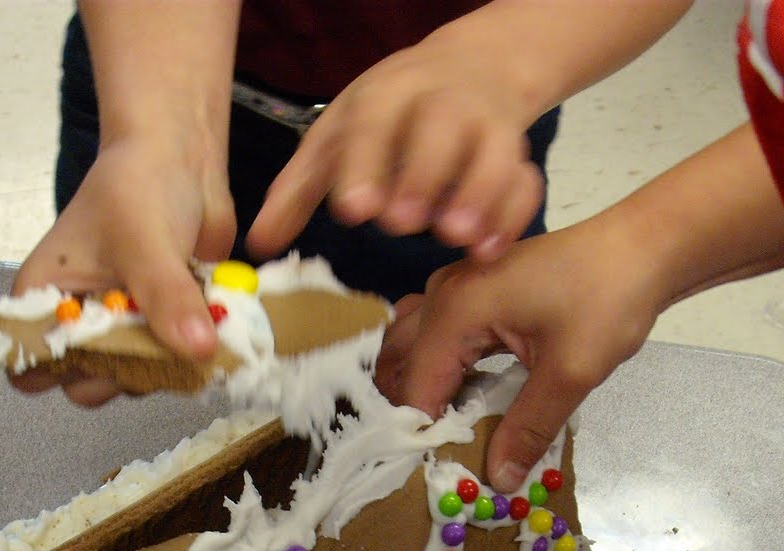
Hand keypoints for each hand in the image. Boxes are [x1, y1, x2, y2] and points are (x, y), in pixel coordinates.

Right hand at [12, 137, 236, 404]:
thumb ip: (165, 298)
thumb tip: (197, 350)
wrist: (181, 158)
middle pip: (86, 382)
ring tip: (190, 326)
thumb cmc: (138, 187)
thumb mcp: (145, 242)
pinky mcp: (156, 330)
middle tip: (158, 339)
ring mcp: (118, 328)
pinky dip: (188, 357)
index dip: (61, 372)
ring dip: (162, 365)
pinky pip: (167, 366)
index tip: (107, 352)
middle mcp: (75, 321)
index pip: (29, 367)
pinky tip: (207, 329)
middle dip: (123, 372)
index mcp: (42, 299)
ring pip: (131, 379)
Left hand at [245, 28, 543, 263]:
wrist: (473, 68)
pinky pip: (525, 181)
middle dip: (422, 175)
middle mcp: (442, 103)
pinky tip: (491, 250)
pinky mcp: (518, 153)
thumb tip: (258, 245)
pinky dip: (513, 214)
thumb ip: (298, 192)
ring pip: (494, 151)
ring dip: (478, 194)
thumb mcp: (338, 138)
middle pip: (439, 129)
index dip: (365, 164)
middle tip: (401, 224)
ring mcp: (487, 126)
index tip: (353, 210)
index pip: (374, 122)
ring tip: (458, 238)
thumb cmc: (392, 115)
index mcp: (387, 96)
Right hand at [376, 219, 661, 491]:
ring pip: (413, 348)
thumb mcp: (570, 373)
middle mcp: (442, 295)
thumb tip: (499, 479)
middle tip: (439, 455)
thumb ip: (528, 428)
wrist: (644, 246)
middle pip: (399, 365)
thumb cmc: (608, 298)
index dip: (422, 437)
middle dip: (413, 413)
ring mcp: (455, 287)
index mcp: (455, 311)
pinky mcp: (474, 290)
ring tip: (448, 431)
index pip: (415, 389)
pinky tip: (464, 397)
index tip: (440, 473)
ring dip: (423, 389)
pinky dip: (440, 368)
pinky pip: (436, 335)